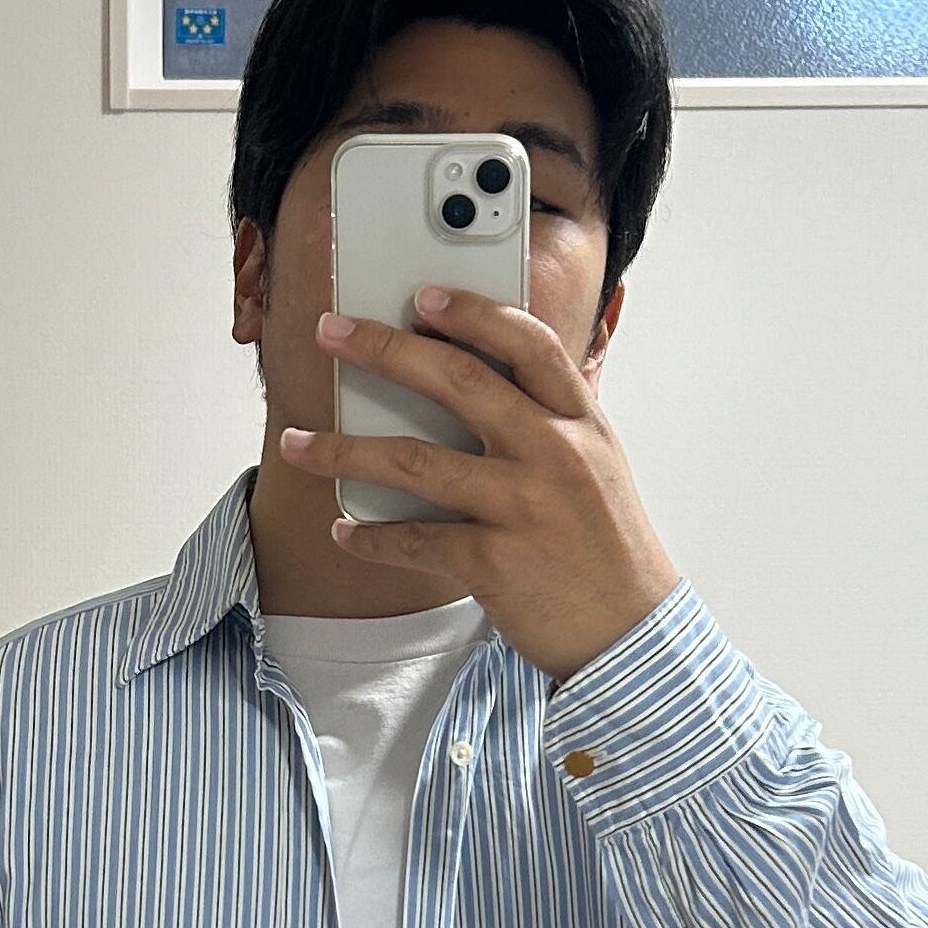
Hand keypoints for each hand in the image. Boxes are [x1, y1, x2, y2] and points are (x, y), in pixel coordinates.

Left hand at [276, 287, 681, 687]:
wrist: (630, 630)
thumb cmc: (608, 546)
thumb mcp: (600, 463)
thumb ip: (557, 415)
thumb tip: (509, 369)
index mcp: (581, 422)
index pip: (526, 343)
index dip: (471, 312)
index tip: (422, 297)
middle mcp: (553, 454)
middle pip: (457, 381)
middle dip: (383, 350)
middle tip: (331, 334)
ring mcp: (522, 508)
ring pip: (414, 462)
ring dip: (343, 450)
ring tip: (297, 443)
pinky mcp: (495, 563)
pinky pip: (414, 541)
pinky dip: (370, 537)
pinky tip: (344, 530)